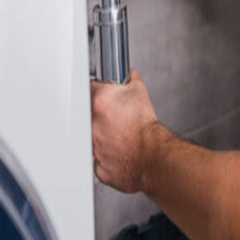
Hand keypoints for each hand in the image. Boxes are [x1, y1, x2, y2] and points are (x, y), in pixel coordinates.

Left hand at [90, 69, 158, 193]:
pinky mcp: (96, 164)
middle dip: (100, 114)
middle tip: (115, 115)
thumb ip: (132, 79)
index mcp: (98, 102)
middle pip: (89, 114)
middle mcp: (90, 124)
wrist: (150, 152)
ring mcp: (91, 145)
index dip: (98, 90)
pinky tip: (120, 149)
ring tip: (120, 133)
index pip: (89, 89)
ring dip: (103, 134)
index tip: (103, 94)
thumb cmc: (144, 125)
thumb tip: (131, 75)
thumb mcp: (141, 92)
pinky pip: (98, 157)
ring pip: (93, 137)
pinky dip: (107, 154)